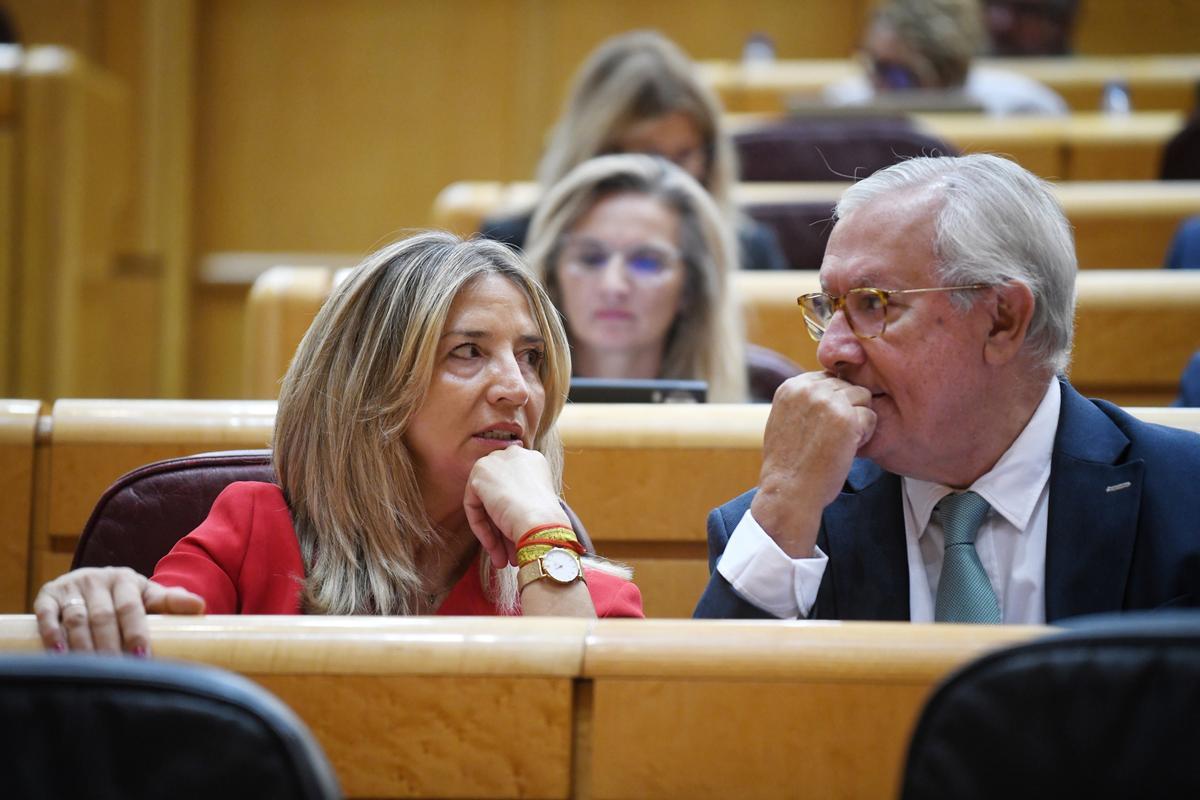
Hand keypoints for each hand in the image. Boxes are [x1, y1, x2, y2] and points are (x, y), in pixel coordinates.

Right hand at [33, 567, 205, 654]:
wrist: (90, 583)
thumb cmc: (126, 597)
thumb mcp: (148, 596)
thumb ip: (171, 602)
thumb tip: (200, 606)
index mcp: (127, 580)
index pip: (132, 608)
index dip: (136, 633)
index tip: (142, 658)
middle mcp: (98, 580)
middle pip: (104, 617)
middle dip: (110, 646)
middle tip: (116, 671)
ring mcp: (72, 586)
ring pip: (77, 619)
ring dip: (83, 646)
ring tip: (92, 671)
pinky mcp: (48, 595)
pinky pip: (48, 614)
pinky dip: (52, 633)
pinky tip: (58, 653)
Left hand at [463, 447, 570, 568]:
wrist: (541, 524)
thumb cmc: (547, 522)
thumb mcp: (537, 505)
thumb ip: (520, 502)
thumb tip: (505, 518)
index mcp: (533, 460)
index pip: (513, 486)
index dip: (512, 513)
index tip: (517, 535)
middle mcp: (515, 454)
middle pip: (498, 493)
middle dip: (501, 526)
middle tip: (509, 552)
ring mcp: (496, 461)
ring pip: (486, 502)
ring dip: (494, 533)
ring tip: (502, 559)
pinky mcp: (480, 473)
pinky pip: (474, 505)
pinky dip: (481, 528)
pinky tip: (494, 548)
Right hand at [751, 371, 875, 556]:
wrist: (789, 492)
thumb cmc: (789, 464)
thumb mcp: (784, 421)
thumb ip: (804, 401)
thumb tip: (831, 386)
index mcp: (790, 387)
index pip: (828, 378)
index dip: (834, 402)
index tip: (825, 426)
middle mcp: (807, 388)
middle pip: (847, 385)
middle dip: (847, 409)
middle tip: (834, 436)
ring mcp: (827, 401)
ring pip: (862, 397)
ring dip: (858, 420)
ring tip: (842, 442)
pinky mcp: (846, 418)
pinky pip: (871, 416)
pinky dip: (866, 435)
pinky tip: (848, 450)